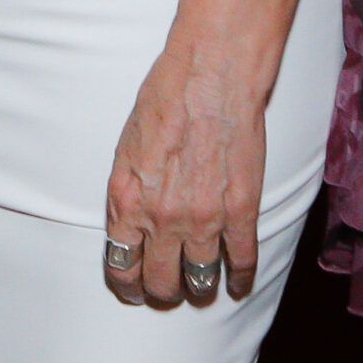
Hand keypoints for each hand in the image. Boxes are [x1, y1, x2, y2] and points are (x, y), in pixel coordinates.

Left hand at [103, 44, 265, 308]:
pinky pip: (241, 262)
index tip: (135, 288)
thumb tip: (131, 221)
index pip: (121, 266)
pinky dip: (239, 278)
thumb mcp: (126, 146)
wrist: (211, 73)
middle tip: (169, 287)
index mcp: (128, 201)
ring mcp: (204, 219)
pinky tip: (237, 282)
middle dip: (163, 289)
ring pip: (200, 279)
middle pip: (161, 282)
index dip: (129, 284)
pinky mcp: (242, 212)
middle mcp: (162, 219)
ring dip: (199, 285)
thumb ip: (129, 190)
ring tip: (201, 283)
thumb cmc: (166, 96)